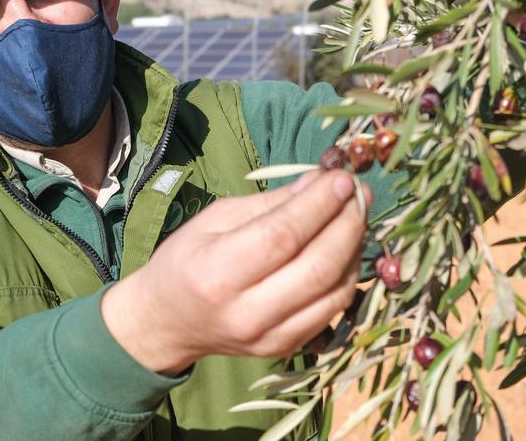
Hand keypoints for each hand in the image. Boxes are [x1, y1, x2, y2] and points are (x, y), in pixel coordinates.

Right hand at [102, 170, 369, 375]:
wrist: (166, 322)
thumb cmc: (186, 260)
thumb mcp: (215, 219)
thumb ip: (269, 204)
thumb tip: (319, 181)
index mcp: (218, 273)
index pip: (282, 235)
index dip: (319, 205)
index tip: (342, 178)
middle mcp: (247, 312)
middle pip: (318, 266)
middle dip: (347, 224)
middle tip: (359, 193)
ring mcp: (271, 337)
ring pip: (335, 291)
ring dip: (354, 249)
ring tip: (356, 215)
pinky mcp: (288, 347)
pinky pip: (334, 310)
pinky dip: (348, 275)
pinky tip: (346, 248)